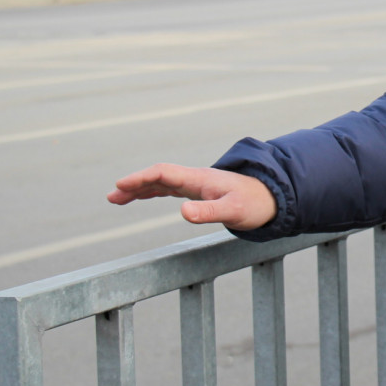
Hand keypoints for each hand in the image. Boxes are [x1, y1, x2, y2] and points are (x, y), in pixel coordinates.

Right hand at [108, 163, 276, 229]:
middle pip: (158, 176)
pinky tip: (143, 196)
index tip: (121, 185)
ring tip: (117, 199)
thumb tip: (182, 212)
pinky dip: (153, 191)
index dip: (141, 178)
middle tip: (111, 197)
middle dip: (133, 184)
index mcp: (200, 179)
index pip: (164, 173)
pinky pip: (170, 188)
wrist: (274, 198)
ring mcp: (196, 184)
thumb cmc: (255, 204)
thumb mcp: (233, 212)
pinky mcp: (200, 191)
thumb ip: (208, 212)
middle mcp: (195, 178)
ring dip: (140, 189)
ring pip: (162, 182)